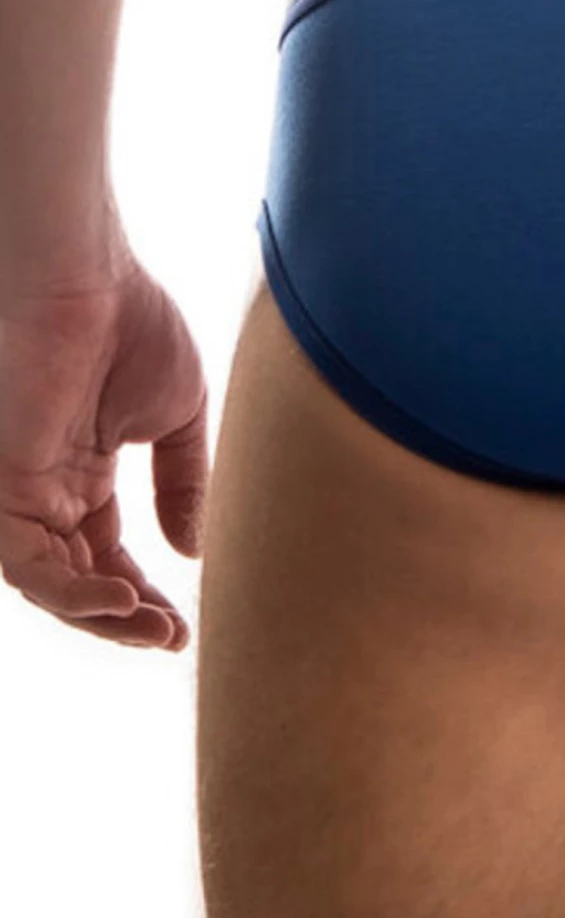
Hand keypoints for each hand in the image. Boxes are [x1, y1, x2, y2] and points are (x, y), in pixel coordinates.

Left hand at [0, 249, 208, 650]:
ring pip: (48, 582)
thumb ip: (185, 484)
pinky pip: (25, 561)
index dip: (145, 596)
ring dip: (98, 613)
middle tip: (170, 638)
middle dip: (123, 618)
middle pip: (77, 579)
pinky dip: (70, 587)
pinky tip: (121, 593)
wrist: (90, 279)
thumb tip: (193, 551)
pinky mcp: (4, 483)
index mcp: (84, 474)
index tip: (184, 627)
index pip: (108, 555)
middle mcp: (47, 490)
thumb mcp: (179, 418)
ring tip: (150, 625)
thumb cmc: (134, 326)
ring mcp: (21, 490)